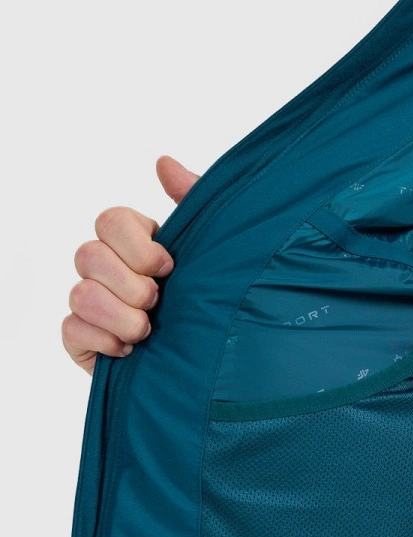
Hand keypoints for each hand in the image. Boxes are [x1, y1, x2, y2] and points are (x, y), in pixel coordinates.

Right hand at [62, 156, 199, 373]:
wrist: (213, 370)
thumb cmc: (213, 309)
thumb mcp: (215, 253)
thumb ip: (194, 202)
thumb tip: (164, 164)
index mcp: (135, 245)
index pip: (110, 221)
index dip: (136, 245)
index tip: (168, 267)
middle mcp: (108, 271)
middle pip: (89, 255)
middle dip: (130, 284)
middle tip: (158, 302)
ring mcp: (92, 305)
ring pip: (81, 294)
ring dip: (121, 316)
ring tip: (148, 332)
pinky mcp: (83, 341)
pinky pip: (72, 329)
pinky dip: (103, 341)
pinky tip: (129, 352)